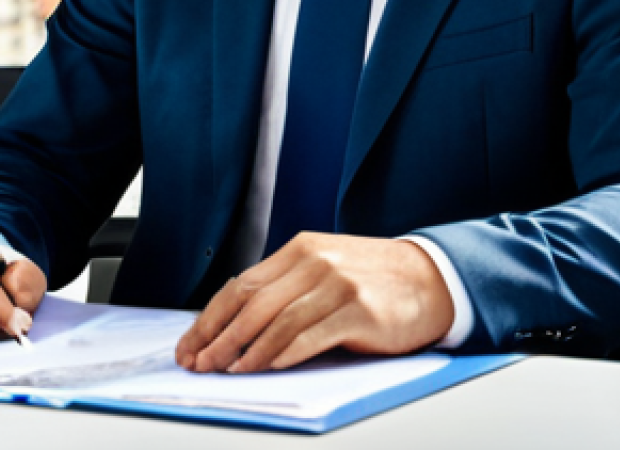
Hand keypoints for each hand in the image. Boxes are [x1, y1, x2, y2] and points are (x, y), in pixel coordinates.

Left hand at [174, 233, 453, 373]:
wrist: (429, 278)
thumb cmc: (372, 279)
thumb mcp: (324, 269)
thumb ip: (286, 287)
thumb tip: (236, 324)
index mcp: (301, 249)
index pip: (241, 284)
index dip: (210, 318)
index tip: (190, 344)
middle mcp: (316, 261)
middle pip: (253, 303)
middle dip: (220, 337)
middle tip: (201, 363)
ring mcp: (338, 284)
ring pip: (278, 321)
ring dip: (247, 351)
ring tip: (229, 370)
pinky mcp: (359, 310)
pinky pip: (312, 335)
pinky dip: (285, 353)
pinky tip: (268, 366)